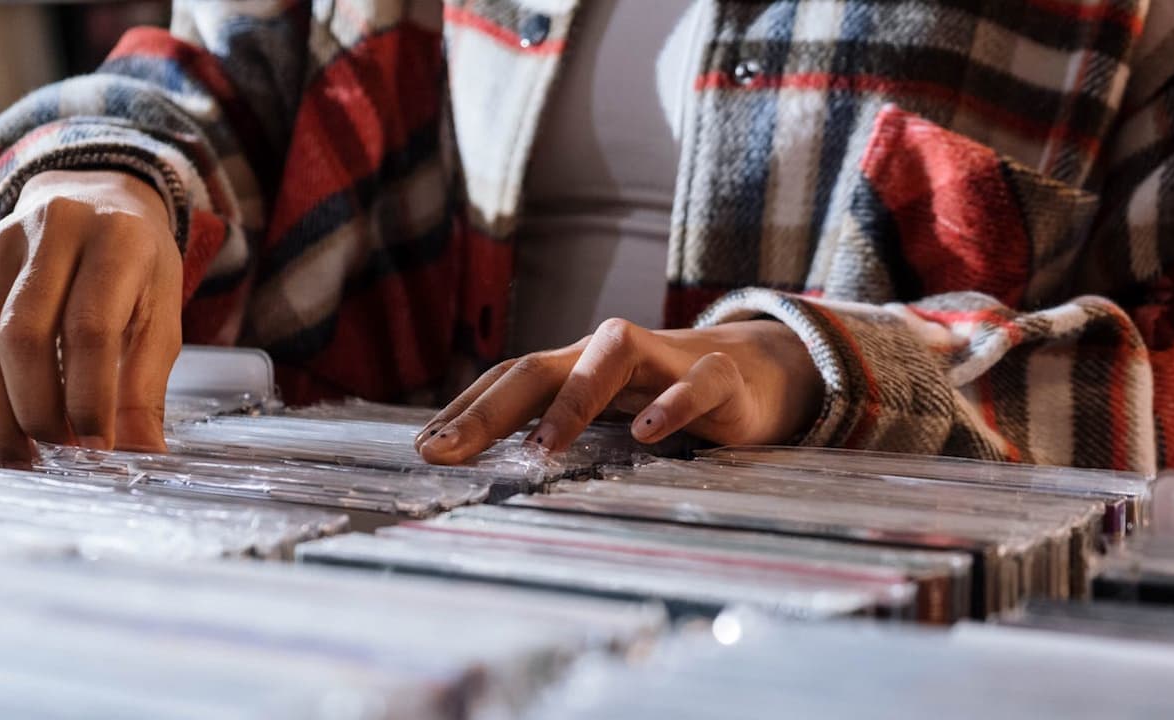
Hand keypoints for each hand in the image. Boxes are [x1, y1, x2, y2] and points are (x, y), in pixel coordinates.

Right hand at [0, 169, 182, 463]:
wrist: (98, 203)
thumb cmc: (137, 271)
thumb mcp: (162, 318)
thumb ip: (148, 386)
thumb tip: (142, 454)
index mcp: (117, 240)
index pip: (90, 329)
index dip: (90, 397)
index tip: (97, 447)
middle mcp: (53, 230)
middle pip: (23, 337)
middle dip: (38, 410)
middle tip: (59, 454)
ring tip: (25, 452)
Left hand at [416, 318, 823, 463]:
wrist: (750, 372)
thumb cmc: (658, 397)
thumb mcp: (600, 415)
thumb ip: (550, 430)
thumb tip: (476, 463)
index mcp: (574, 367)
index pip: (507, 379)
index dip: (463, 408)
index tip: (423, 447)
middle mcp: (607, 355)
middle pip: (538, 368)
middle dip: (488, 409)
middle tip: (447, 450)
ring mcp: (663, 360)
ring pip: (611, 355)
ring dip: (572, 400)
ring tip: (541, 448)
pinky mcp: (717, 378)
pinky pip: (694, 384)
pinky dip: (670, 405)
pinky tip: (647, 434)